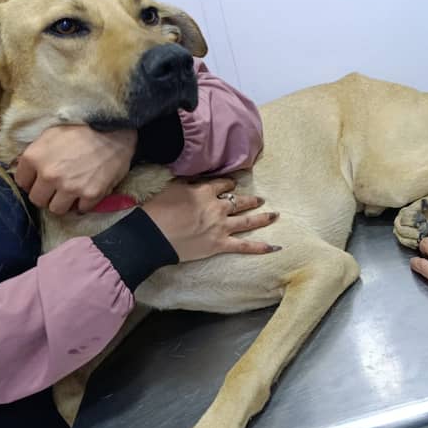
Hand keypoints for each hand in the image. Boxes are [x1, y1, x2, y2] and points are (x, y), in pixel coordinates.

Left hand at [14, 125, 136, 213]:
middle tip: (57, 188)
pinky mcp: (90, 194)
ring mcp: (70, 187)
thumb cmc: (82, 130)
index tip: (42, 179)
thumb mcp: (51, 134)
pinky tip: (87, 193)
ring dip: (63, 203)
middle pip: (37, 199)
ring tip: (71, 194)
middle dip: (46, 195)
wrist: (115, 131)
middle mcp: (49, 175)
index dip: (32, 181)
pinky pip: (81, 209)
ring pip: (56, 209)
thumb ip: (35, 153)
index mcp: (34, 158)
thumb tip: (27, 169)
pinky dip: (83, 204)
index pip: (22, 182)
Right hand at [142, 178, 279, 261]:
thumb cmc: (157, 211)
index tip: (232, 184)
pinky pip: (245, 246)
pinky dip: (260, 248)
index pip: (224, 184)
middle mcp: (217, 207)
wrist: (152, 236)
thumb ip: (189, 183)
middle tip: (260, 199)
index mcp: (205, 192)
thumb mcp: (172, 188)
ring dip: (263, 217)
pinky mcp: (220, 244)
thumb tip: (198, 179)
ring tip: (274, 215)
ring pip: (248, 220)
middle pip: (240, 201)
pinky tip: (275, 247)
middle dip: (251, 200)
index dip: (229, 184)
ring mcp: (221, 226)